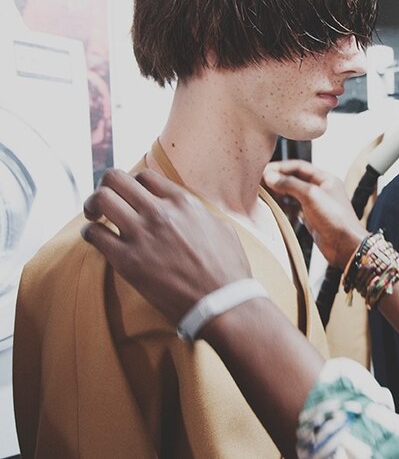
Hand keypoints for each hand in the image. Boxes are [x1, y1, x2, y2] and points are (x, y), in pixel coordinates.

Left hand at [81, 168, 251, 325]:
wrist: (222, 302)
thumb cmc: (227, 269)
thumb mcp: (221, 228)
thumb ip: (199, 214)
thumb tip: (190, 211)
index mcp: (183, 202)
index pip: (144, 176)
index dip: (132, 184)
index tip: (130, 197)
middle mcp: (160, 212)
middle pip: (116, 179)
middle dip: (106, 187)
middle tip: (104, 202)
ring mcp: (142, 235)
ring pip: (101, 200)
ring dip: (93, 206)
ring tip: (95, 217)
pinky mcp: (128, 261)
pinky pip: (94, 234)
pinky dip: (90, 233)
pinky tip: (97, 238)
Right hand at [264, 160, 367, 267]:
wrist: (345, 245)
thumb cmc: (336, 219)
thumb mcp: (311, 195)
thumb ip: (290, 184)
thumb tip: (271, 176)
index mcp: (325, 178)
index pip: (299, 166)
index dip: (280, 167)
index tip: (264, 171)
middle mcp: (321, 189)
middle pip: (295, 178)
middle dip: (278, 179)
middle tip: (260, 181)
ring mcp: (317, 203)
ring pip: (294, 193)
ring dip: (280, 192)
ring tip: (264, 193)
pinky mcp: (312, 217)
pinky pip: (295, 207)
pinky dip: (284, 205)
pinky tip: (275, 207)